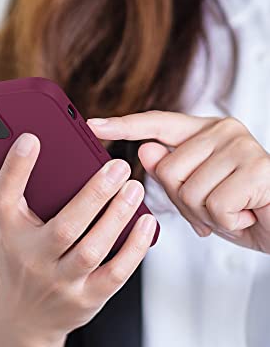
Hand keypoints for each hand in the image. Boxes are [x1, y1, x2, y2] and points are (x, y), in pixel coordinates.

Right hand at [0, 133, 156, 346]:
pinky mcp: (86, 298)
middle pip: (64, 226)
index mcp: (8, 234)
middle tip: (117, 165)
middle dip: (93, 195)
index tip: (32, 138)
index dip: (16, 168)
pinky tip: (145, 223)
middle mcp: (32, 258)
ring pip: (91, 249)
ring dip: (116, 218)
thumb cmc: (15, 263)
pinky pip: (114, 274)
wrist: (26, 319)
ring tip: (134, 188)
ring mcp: (60, 281)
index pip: (5, 198)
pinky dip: (133, 249)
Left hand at [88, 112, 269, 253]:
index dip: (124, 126)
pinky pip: (214, 206)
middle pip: (167, 170)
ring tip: (232, 210)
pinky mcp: (257, 167)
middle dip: (185, 203)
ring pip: (188, 191)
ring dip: (206, 215)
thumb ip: (171, 173)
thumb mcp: (196, 195)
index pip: (157, 124)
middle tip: (214, 207)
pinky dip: (226, 222)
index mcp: (204, 134)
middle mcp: (222, 131)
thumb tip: (146, 149)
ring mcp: (241, 146)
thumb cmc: (240, 209)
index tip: (93, 125)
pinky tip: (246, 214)